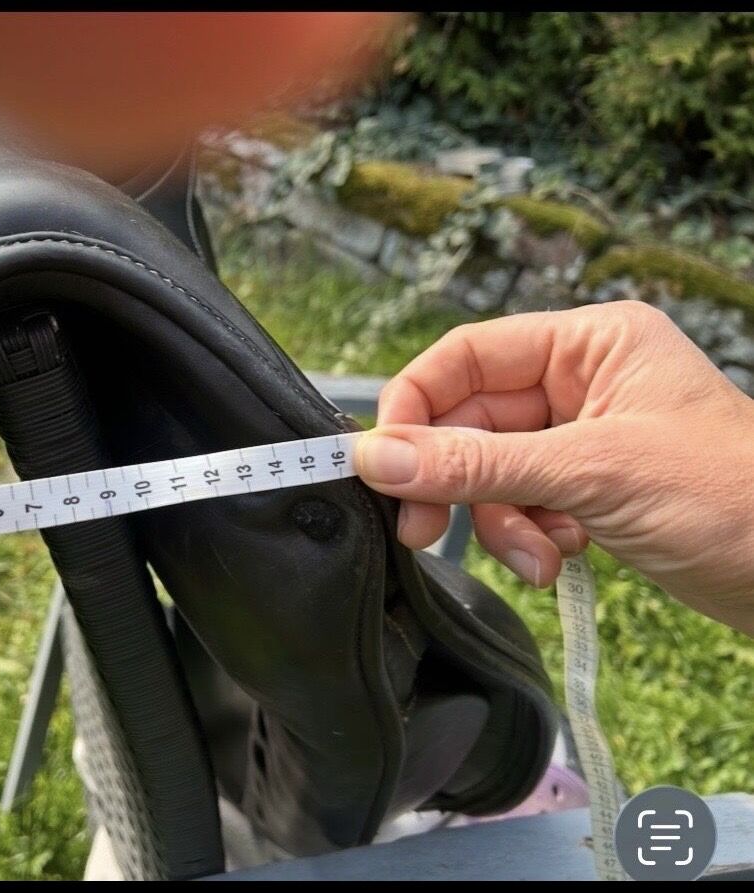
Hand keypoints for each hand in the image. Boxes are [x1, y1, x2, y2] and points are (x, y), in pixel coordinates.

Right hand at [354, 301, 753, 635]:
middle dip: (455, 481)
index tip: (380, 461)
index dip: (415, 405)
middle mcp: (580, 383)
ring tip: (537, 557)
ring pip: (490, 472)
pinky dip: (527, 537)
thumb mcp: (591, 474)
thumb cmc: (733, 497)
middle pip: (471, 422)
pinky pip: (520, 506)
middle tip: (421, 530)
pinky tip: (564, 558)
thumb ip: (477, 466)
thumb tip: (378, 457)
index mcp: (588, 344)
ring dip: (498, 521)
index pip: (467, 357)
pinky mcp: (587, 490)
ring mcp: (582, 439)